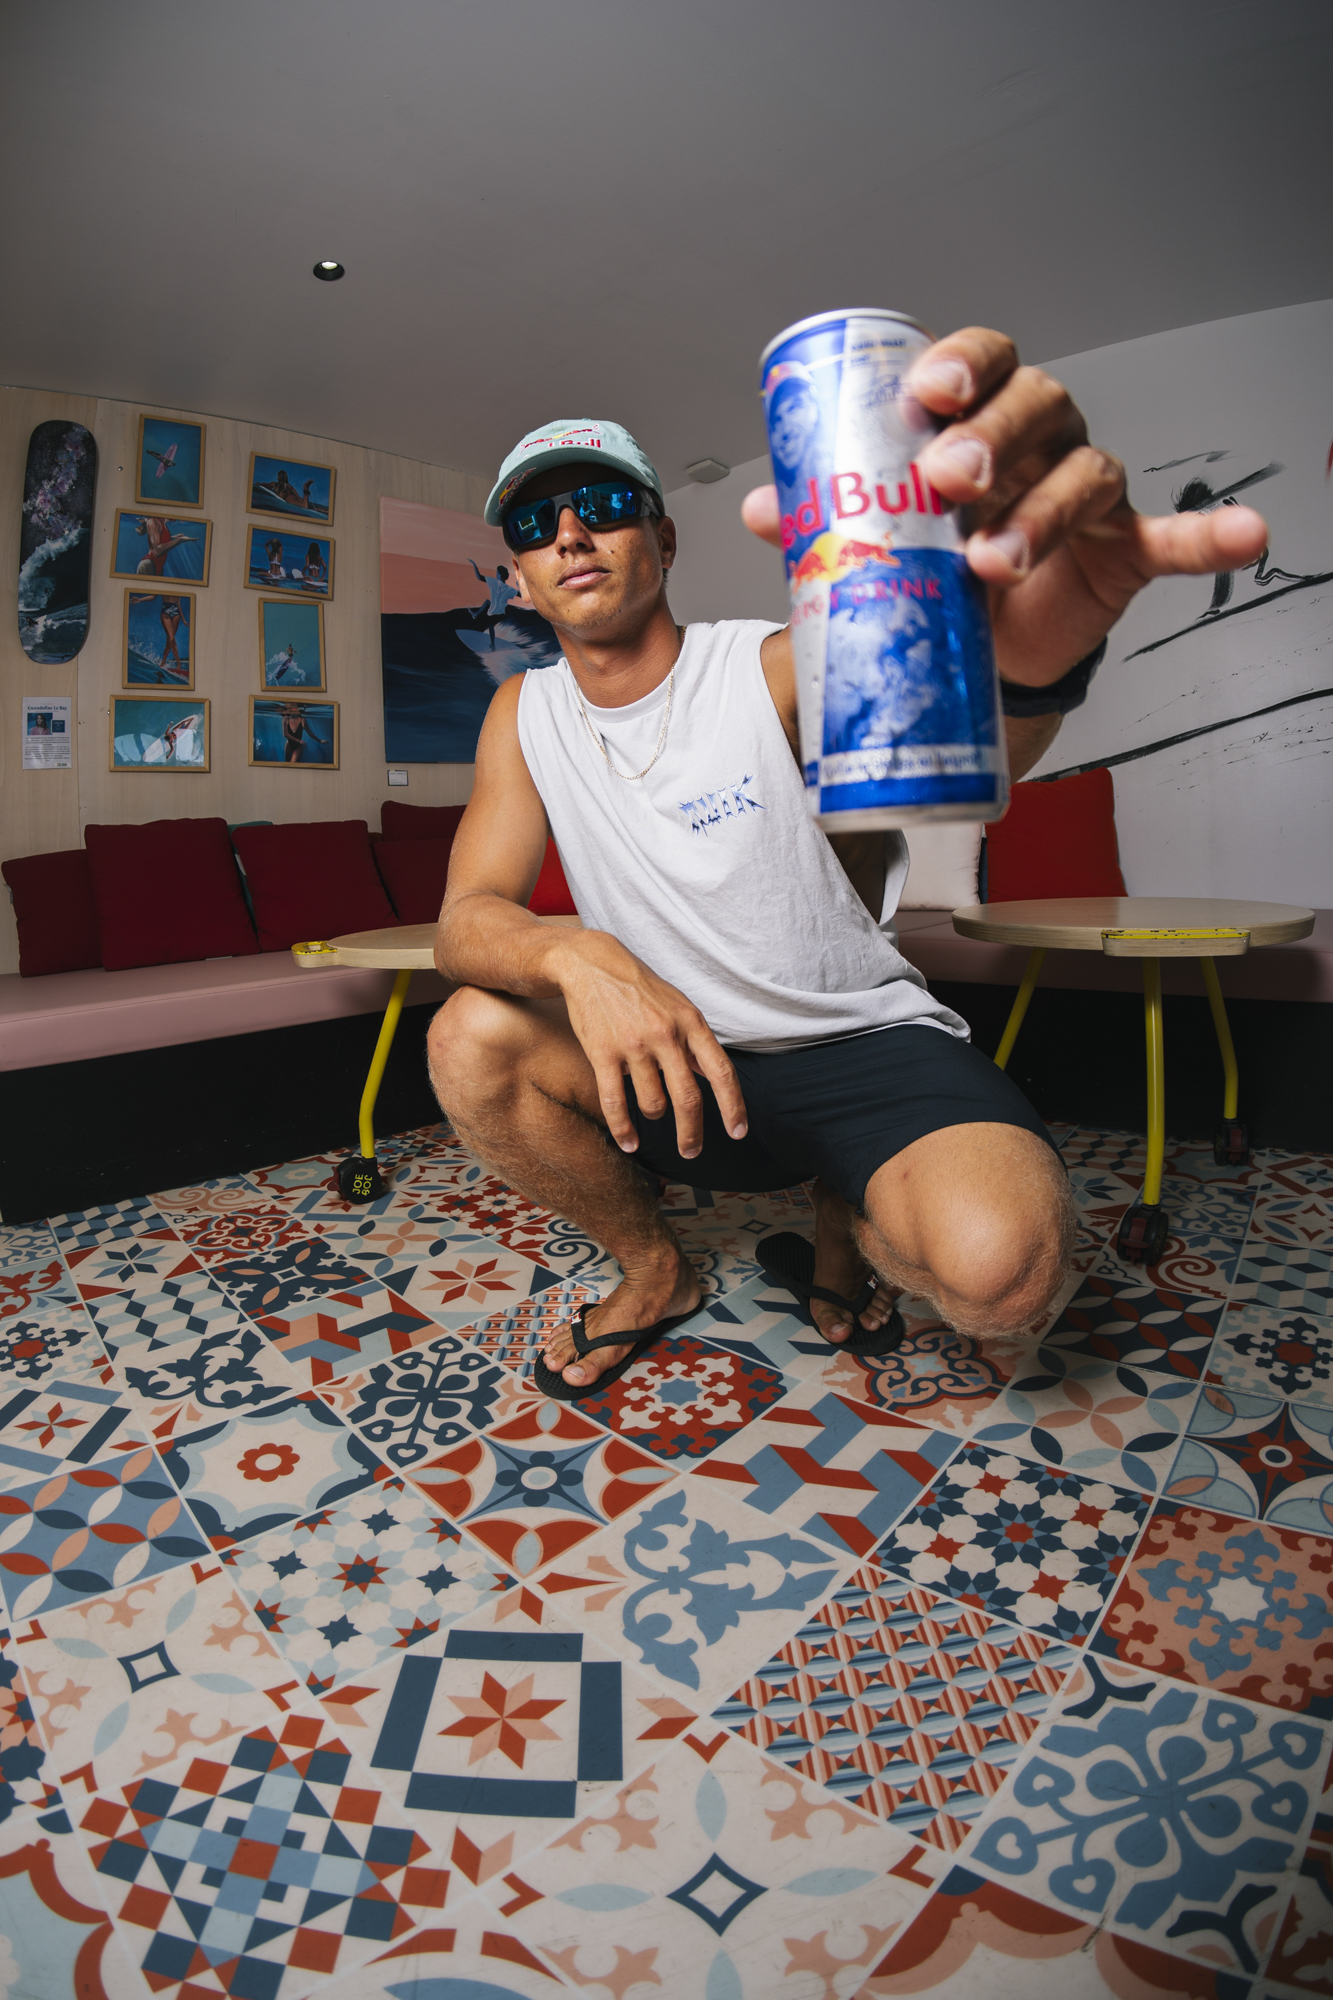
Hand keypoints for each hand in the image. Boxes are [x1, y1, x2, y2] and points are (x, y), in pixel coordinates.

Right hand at [556, 933, 747, 1157]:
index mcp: (691, 1023)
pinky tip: (629, 1143)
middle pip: (688, 1098)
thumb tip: (715, 1078)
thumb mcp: (678, 1007)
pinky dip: (624, 1130)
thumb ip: (696, 1043)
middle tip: (691, 1151)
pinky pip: (616, 1103)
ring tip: (652, 1111)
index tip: (738, 1132)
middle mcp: (666, 1035)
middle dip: (691, 1133)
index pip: (721, 1072)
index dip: (733, 1107)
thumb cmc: (640, 989)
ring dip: (654, 1115)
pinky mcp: (603, 1053)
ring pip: (653, 1103)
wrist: (593, 965)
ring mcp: (634, 1045)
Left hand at [742, 325, 1268, 685]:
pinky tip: (1243, 534)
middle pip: (1033, 405)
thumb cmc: (931, 563)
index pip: (977, 361)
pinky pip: (1172, 535)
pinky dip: (1209, 534)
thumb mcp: (871, 537)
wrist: (978, 644)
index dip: (958, 364)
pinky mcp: (1120, 550)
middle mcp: (1037, 437)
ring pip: (1082, 474)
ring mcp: (1083, 491)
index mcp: (975, 416)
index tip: (926, 392)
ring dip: (1039, 514)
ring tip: (992, 561)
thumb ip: (820, 517)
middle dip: (989, 437)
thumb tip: (759, 505)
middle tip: (946, 480)